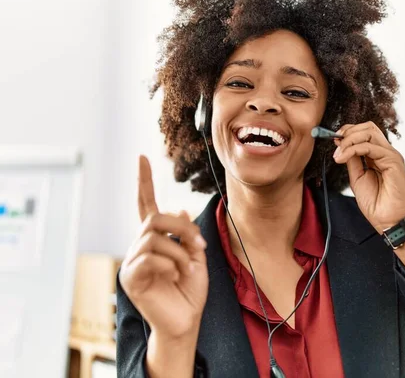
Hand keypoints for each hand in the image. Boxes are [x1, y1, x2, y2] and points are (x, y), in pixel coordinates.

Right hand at [119, 155, 208, 338]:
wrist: (186, 320)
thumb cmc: (190, 290)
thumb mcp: (195, 257)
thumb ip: (187, 235)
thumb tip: (179, 209)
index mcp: (155, 239)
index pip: (146, 204)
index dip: (144, 181)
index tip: (142, 158)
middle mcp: (140, 247)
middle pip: (154, 218)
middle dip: (182, 228)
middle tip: (199, 246)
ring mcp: (132, 262)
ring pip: (153, 238)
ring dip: (178, 251)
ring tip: (187, 267)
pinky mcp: (130, 278)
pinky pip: (148, 258)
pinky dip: (169, 264)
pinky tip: (175, 277)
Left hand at [333, 122, 404, 232]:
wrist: (390, 220)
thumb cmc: (377, 204)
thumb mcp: (357, 178)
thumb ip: (352, 161)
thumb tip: (342, 146)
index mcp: (378, 156)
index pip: (365, 133)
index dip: (348, 132)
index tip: (334, 140)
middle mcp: (386, 153)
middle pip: (368, 127)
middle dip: (348, 131)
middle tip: (335, 142)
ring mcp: (390, 155)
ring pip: (369, 131)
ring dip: (349, 139)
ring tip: (338, 154)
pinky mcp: (393, 160)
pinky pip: (370, 146)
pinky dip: (352, 149)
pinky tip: (342, 158)